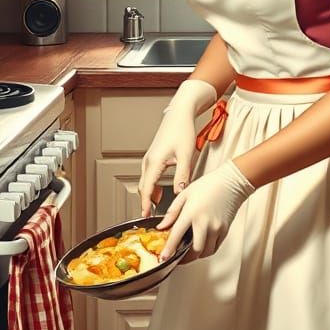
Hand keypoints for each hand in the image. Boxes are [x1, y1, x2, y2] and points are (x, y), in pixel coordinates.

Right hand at [138, 79, 216, 216]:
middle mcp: (148, 160)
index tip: (145, 216)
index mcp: (154, 162)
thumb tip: (180, 192)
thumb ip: (182, 175)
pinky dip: (152, 186)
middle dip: (146, 202)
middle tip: (152, 216)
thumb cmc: (182, 130)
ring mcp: (149, 158)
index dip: (145, 204)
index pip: (146, 189)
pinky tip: (161, 192)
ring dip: (149, 194)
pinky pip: (148, 176)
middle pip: (143, 187)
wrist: (179, 113)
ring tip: (158, 207)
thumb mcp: (186, 155)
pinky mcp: (153, 156)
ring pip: (145, 182)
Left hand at [157, 159, 255, 262]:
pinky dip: (208, 249)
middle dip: (185, 258)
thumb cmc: (208, 185)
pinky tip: (202, 243)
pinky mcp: (225, 230)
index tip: (164, 258)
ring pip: (206, 252)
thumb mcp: (185, 194)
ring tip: (191, 249)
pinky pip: (215, 247)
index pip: (177, 236)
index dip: (169, 249)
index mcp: (192, 213)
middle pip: (195, 251)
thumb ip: (172, 212)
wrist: (231, 182)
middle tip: (178, 256)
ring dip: (197, 254)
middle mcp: (205, 222)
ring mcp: (217, 227)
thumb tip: (162, 226)